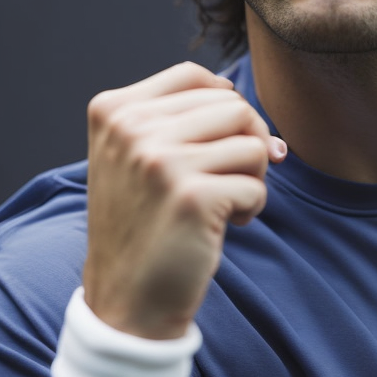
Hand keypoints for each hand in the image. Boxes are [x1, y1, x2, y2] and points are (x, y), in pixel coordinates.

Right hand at [82, 62, 285, 338]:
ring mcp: (160, 161)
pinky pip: (256, 184)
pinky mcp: (191, 197)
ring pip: (252, 142)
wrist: (125, 301)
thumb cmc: (144, 225)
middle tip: (229, 179)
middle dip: (247, 142)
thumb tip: (262, 124)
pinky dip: (252, 206)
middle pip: (232, 105)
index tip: (224, 142)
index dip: (225, 104)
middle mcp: (132, 128)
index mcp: (114, 110)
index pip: (194, 76)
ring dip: (254, 176)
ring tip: (227, 201)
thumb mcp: (138, 159)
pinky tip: (225, 225)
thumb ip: (186, 124)